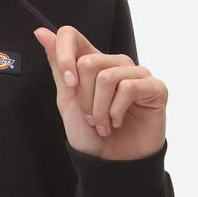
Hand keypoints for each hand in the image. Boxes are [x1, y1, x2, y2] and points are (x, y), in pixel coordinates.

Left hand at [33, 25, 166, 159]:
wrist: (110, 163)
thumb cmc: (90, 134)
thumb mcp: (67, 101)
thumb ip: (58, 67)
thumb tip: (42, 32)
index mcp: (92, 63)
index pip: (70, 35)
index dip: (63, 56)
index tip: (68, 84)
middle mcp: (115, 63)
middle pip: (87, 63)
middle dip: (83, 99)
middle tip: (91, 117)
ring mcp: (137, 73)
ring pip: (107, 78)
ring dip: (99, 110)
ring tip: (104, 125)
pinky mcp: (155, 87)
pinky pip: (128, 88)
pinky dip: (116, 112)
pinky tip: (118, 123)